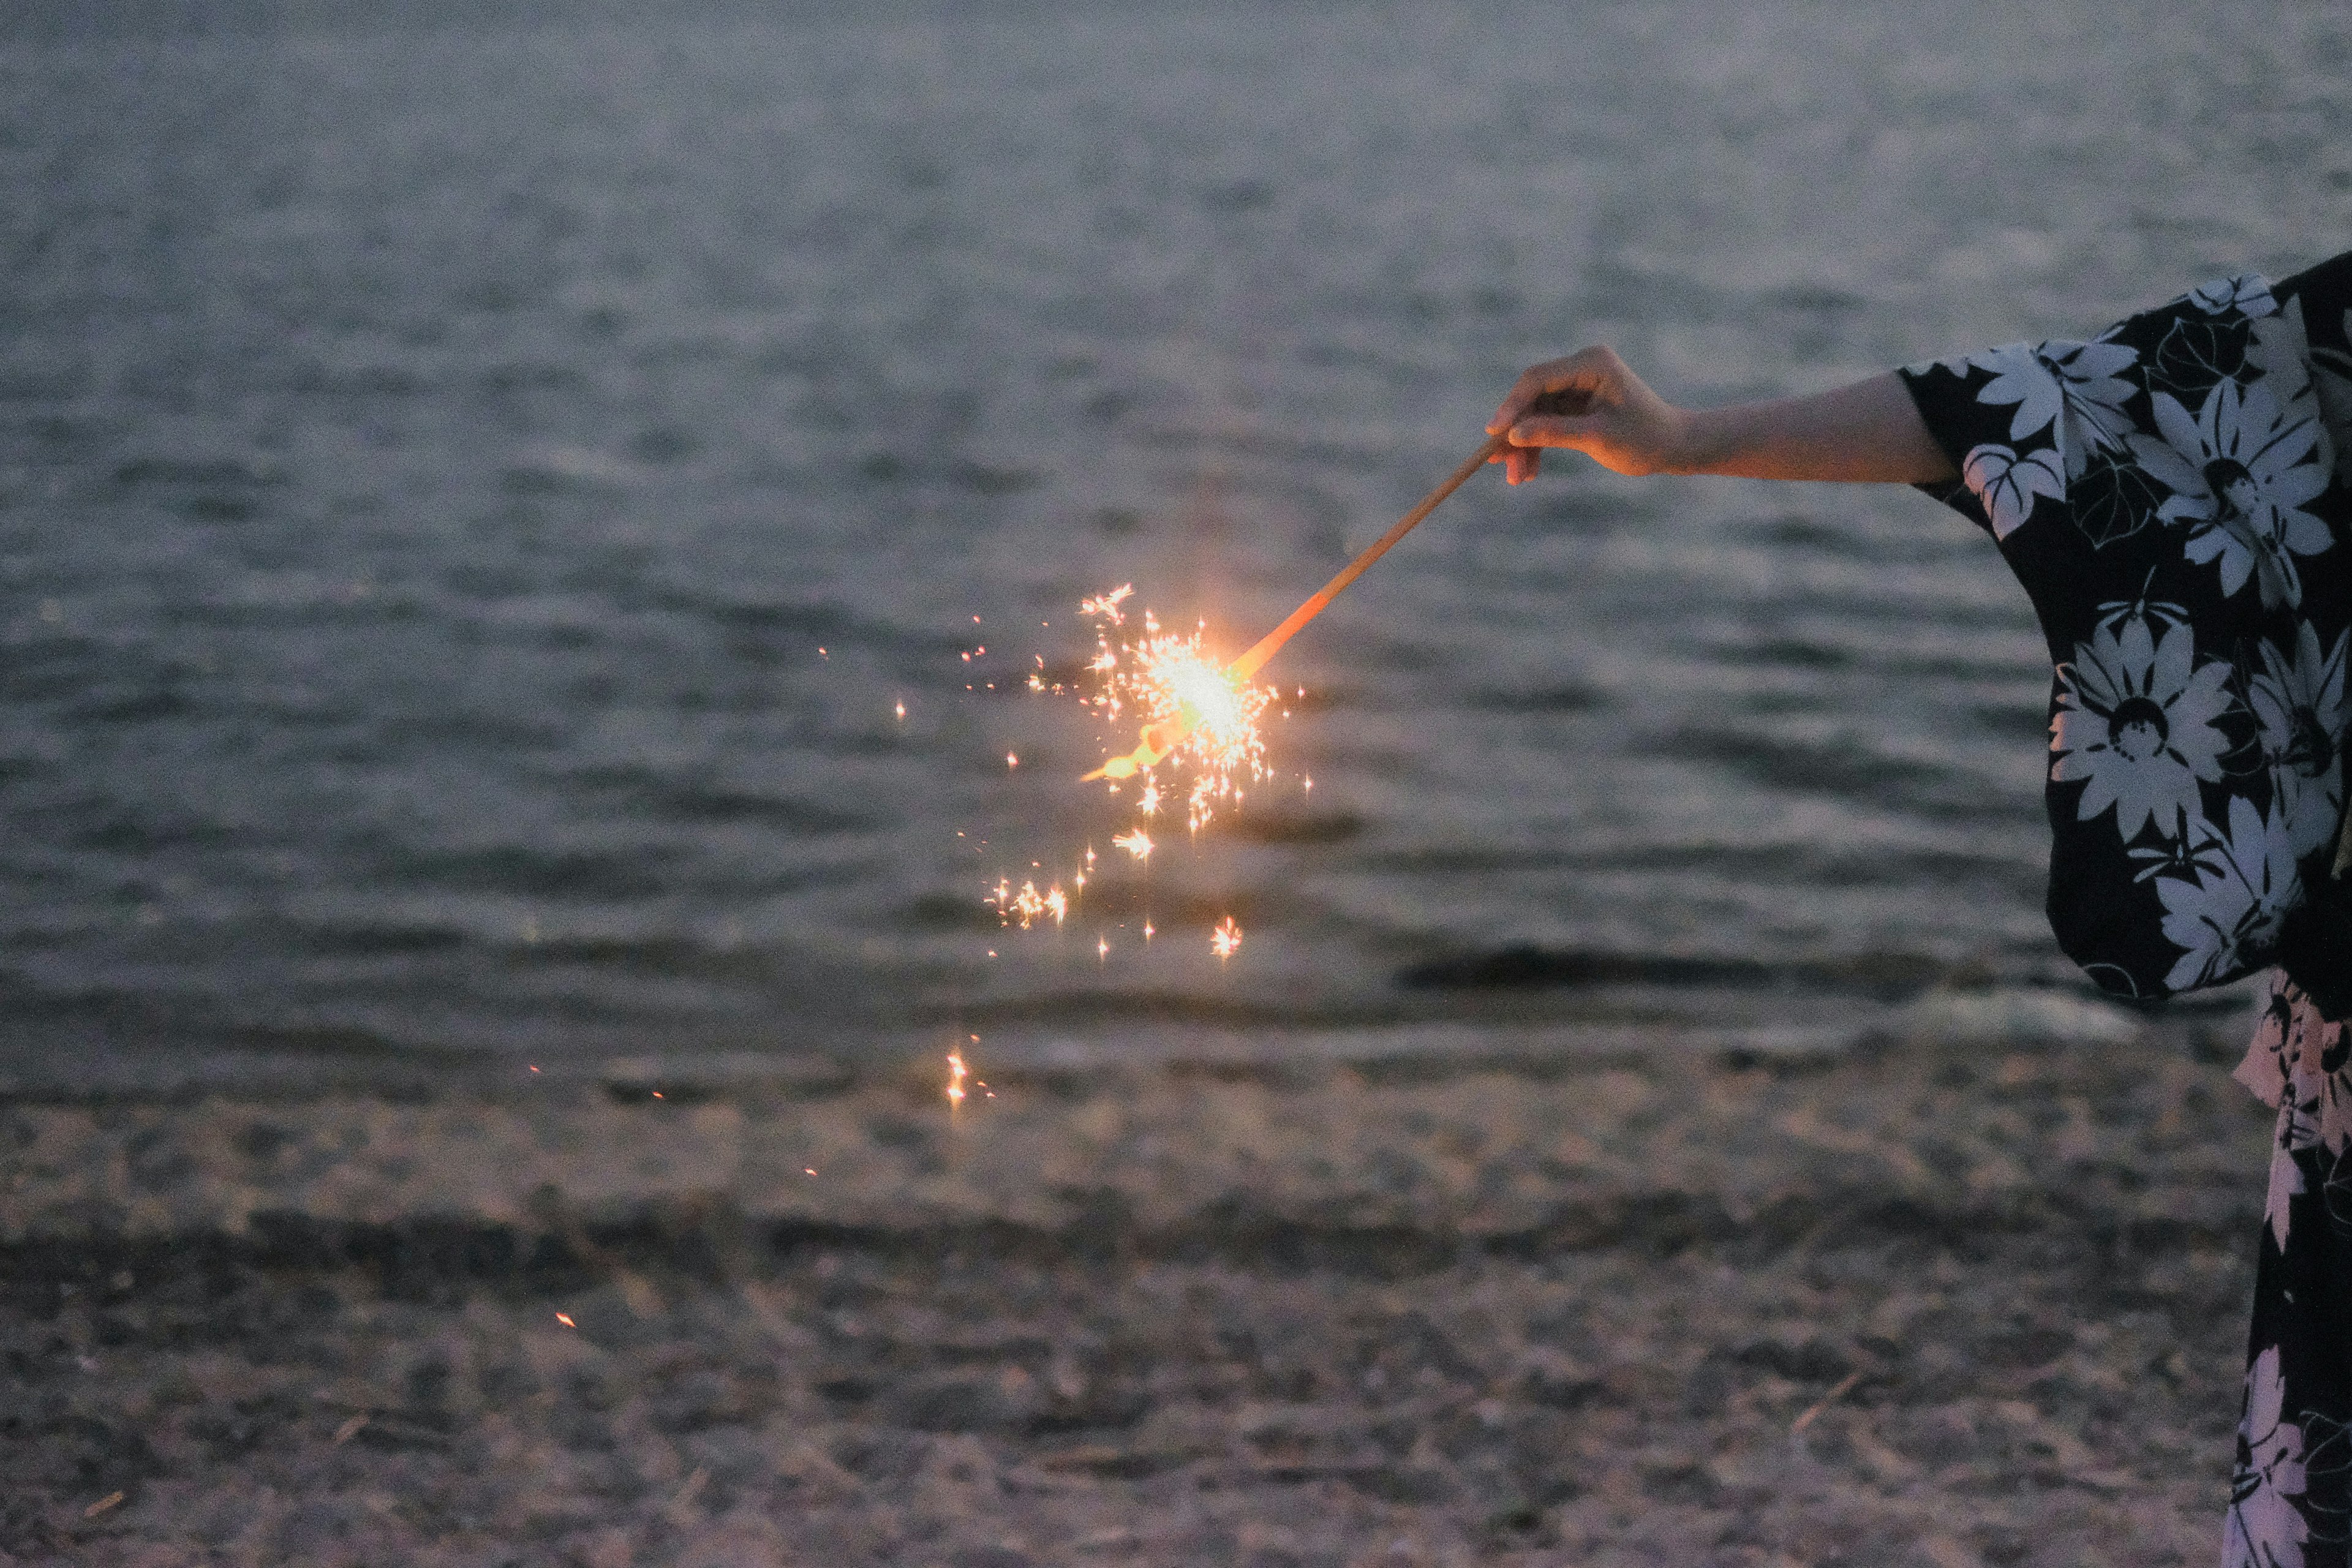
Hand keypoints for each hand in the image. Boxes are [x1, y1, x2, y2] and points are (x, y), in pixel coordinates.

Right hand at [1486, 346, 1692, 482]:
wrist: (1674, 447)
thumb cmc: (1645, 439)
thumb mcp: (1598, 438)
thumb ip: (1555, 433)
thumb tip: (1513, 435)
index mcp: (1591, 364)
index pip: (1538, 379)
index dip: (1512, 406)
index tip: (1493, 434)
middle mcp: (1581, 368)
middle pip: (1532, 397)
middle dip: (1516, 432)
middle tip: (1499, 463)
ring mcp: (1578, 385)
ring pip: (1536, 413)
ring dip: (1524, 444)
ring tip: (1516, 478)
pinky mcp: (1577, 404)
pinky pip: (1547, 422)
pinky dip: (1538, 445)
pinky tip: (1529, 470)